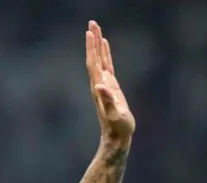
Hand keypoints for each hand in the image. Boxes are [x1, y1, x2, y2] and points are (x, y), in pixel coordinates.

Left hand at [86, 21, 134, 142]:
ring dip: (98, 44)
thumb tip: (100, 86)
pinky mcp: (111, 87)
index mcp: (99, 88)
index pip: (93, 63)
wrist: (117, 136)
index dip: (91, 48)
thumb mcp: (114, 115)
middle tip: (92, 22)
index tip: (90, 32)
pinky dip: (105, 54)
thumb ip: (107, 101)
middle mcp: (99, 84)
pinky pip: (107, 66)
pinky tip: (105, 46)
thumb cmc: (117, 128)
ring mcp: (104, 85)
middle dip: (93, 40)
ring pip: (100, 60)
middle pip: (95, 57)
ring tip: (96, 29)